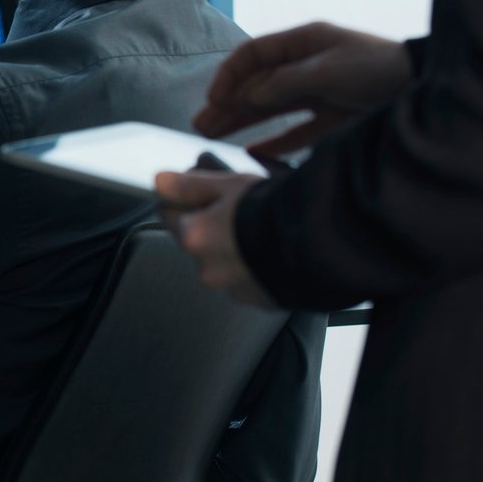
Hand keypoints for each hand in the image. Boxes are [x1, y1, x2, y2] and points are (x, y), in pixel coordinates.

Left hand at [153, 169, 274, 306]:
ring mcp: (233, 288)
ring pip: (223, 262)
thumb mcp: (230, 185)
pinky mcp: (258, 300)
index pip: (168, 213)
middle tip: (238, 207)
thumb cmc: (276, 211)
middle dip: (210, 225)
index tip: (199, 190)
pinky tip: (272, 250)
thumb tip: (159, 181)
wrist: (323, 244)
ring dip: (233, 248)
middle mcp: (207, 268)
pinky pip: (248, 279)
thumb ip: (190, 184)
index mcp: (194, 237)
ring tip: (261, 228)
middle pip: (196, 240)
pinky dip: (254, 266)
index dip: (184, 198)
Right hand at [196, 22, 412, 157]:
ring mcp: (319, 93)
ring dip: (241, 122)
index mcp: (304, 43)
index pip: (253, 55)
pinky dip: (274, 142)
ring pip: (270, 109)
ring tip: (212, 138)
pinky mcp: (333, 118)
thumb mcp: (328, 70)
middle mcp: (307, 67)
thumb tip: (248, 94)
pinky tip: (253, 151)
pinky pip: (295, 132)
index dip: (229, 75)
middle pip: (257, 84)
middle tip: (200, 126)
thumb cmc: (380, 68)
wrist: (424, 87)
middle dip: (227, 104)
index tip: (213, 98)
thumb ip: (285, 82)